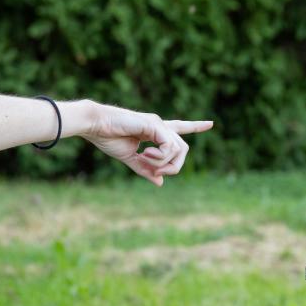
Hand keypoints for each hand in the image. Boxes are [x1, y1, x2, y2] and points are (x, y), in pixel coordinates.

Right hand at [82, 103, 213, 184]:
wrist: (95, 126)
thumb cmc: (107, 138)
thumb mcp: (129, 159)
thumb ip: (145, 169)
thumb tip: (161, 182)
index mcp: (153, 131)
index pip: (179, 128)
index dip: (195, 127)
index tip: (211, 123)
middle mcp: (159, 125)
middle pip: (183, 148)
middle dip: (174, 165)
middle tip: (154, 170)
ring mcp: (158, 123)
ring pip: (179, 149)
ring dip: (164, 163)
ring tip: (146, 160)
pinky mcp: (154, 124)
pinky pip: (169, 147)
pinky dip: (160, 157)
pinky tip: (144, 154)